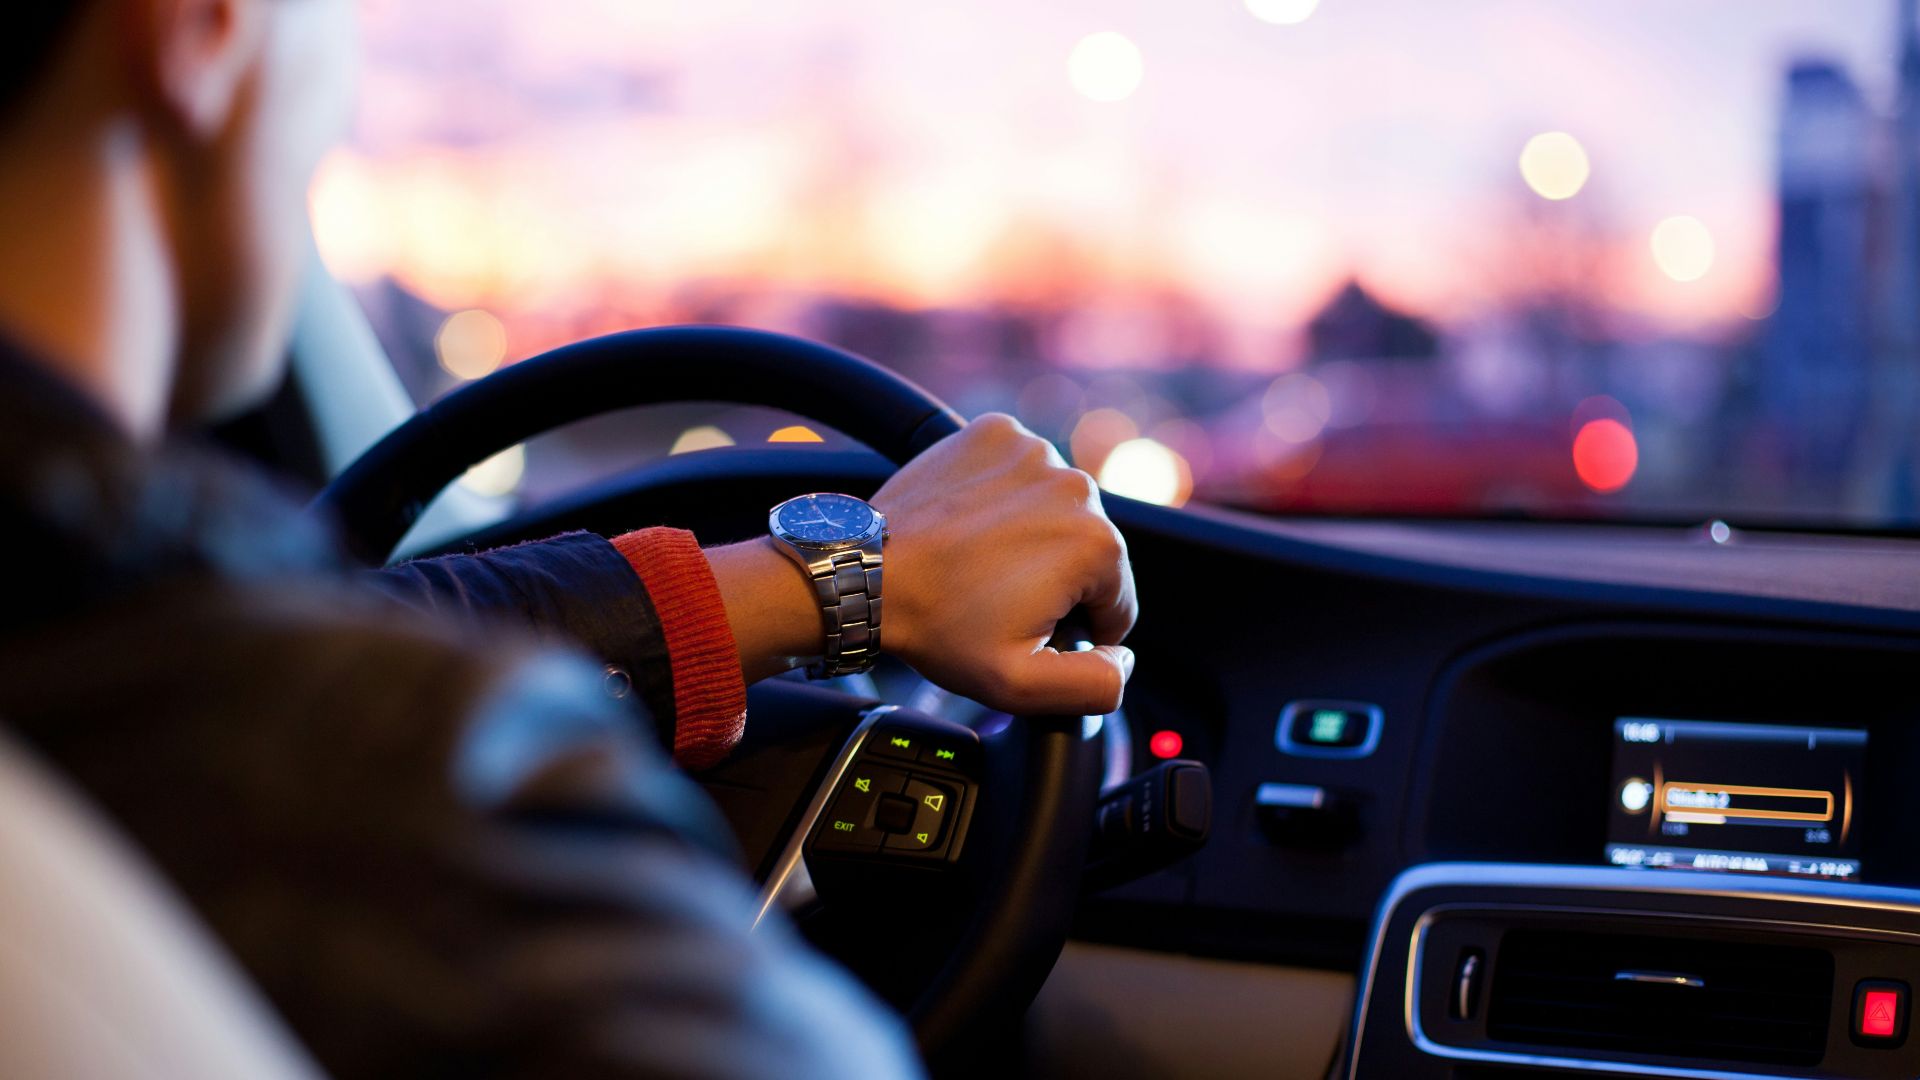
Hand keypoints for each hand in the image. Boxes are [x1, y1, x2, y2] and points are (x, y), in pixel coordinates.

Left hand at [872, 413, 1136, 714]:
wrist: (867, 573)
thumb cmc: (938, 625)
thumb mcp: (1022, 685)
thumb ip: (1095, 685)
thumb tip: (1124, 659)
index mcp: (1097, 545)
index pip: (1116, 602)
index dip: (1075, 628)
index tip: (1024, 627)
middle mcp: (1076, 486)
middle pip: (1089, 551)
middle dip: (1054, 580)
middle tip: (995, 597)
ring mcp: (1034, 451)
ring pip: (1056, 509)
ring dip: (1032, 535)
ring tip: (980, 561)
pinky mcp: (996, 433)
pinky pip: (1020, 472)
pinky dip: (1004, 495)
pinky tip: (972, 524)